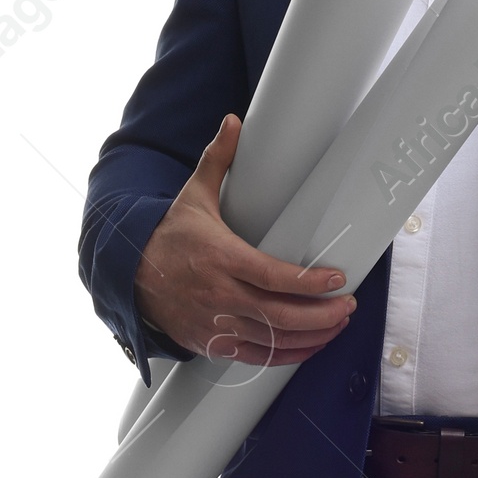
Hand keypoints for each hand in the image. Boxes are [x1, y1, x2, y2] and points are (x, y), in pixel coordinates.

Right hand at [132, 114, 357, 366]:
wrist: (129, 275)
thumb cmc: (168, 236)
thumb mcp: (193, 196)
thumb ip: (217, 160)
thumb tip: (233, 121)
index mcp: (220, 257)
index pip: (273, 276)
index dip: (309, 283)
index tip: (337, 280)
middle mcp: (219, 294)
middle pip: (281, 315)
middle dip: (322, 315)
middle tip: (348, 305)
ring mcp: (215, 323)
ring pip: (273, 340)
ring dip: (312, 336)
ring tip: (338, 324)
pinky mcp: (212, 343)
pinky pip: (256, 357)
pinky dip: (287, 355)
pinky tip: (309, 345)